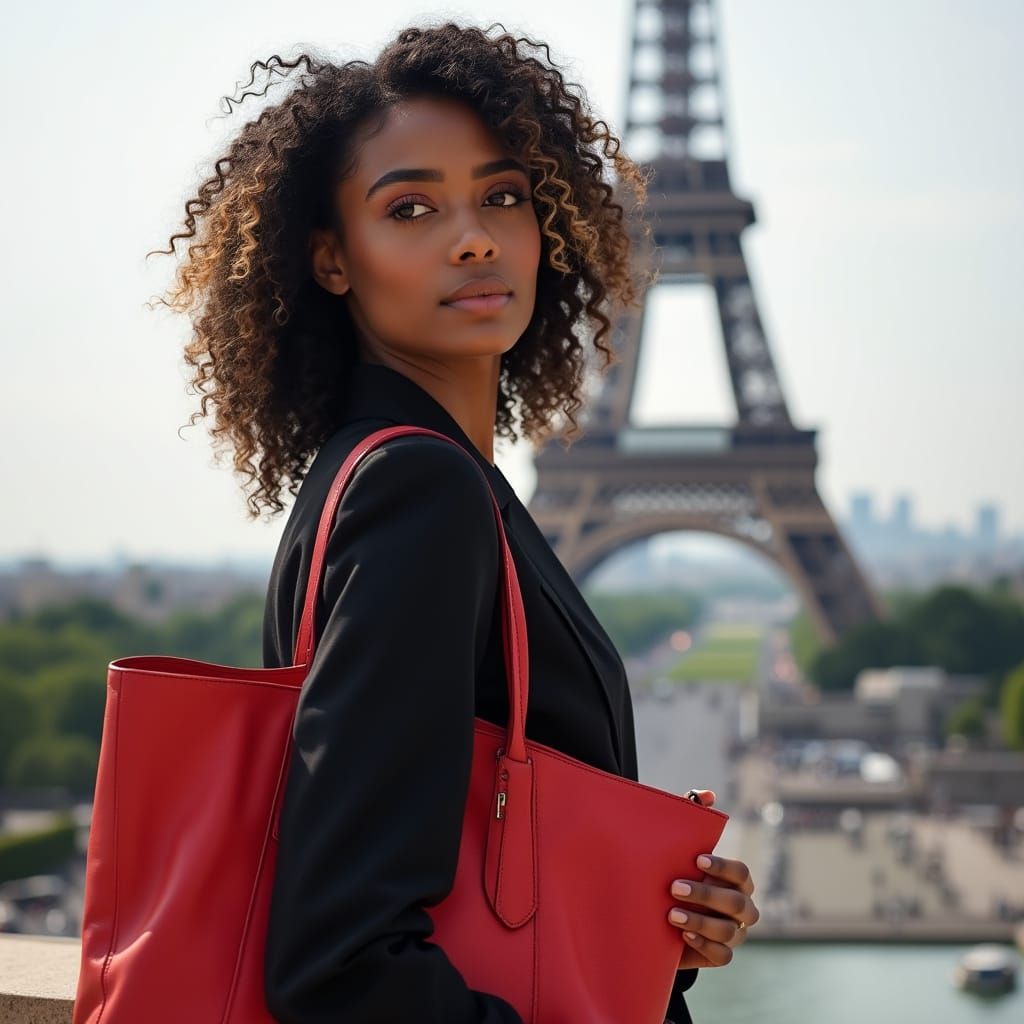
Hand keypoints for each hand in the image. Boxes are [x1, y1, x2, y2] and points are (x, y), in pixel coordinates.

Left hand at [666, 789, 758, 968]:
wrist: (660, 915)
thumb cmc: (676, 873)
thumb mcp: (679, 846)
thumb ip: (692, 816)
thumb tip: (707, 794)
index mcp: (736, 880)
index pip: (741, 873)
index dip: (723, 866)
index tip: (697, 859)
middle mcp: (741, 907)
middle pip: (737, 903)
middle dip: (707, 895)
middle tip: (674, 887)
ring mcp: (734, 932)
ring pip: (729, 930)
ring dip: (701, 921)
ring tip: (672, 915)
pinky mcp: (720, 954)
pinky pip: (723, 955)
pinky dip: (705, 945)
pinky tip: (684, 936)